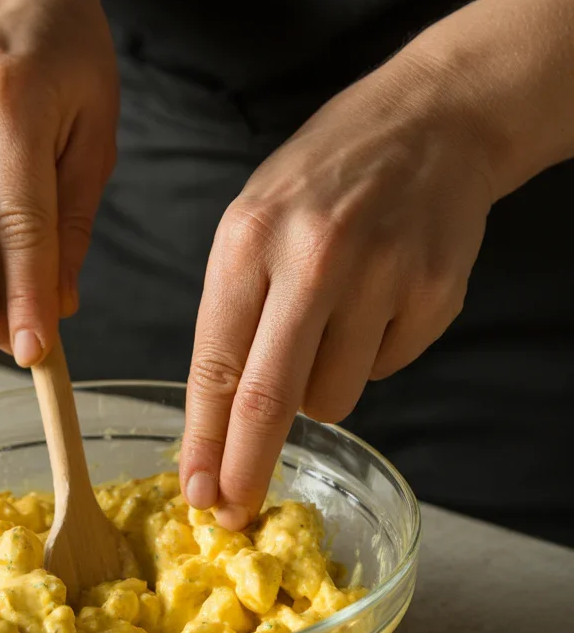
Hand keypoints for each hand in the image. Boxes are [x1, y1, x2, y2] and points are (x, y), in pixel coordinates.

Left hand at [180, 51, 495, 528]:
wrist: (433, 120)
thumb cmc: (325, 177)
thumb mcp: (253, 221)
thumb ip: (234, 311)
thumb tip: (222, 417)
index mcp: (250, 240)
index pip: (216, 363)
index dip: (205, 440)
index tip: (197, 490)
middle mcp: (314, 260)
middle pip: (270, 400)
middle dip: (246, 467)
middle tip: (233, 511)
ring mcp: (382, 277)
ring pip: (333, 399)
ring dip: (321, 388)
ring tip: (333, 321)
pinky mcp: (435, 295)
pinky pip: (386, 370)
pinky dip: (374, 355)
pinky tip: (379, 300)